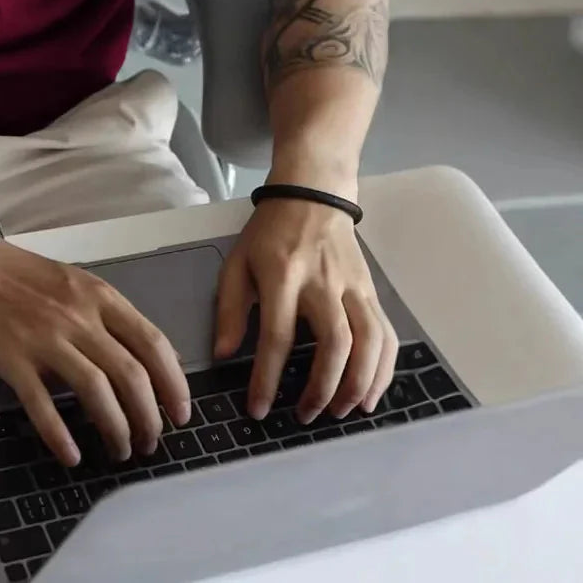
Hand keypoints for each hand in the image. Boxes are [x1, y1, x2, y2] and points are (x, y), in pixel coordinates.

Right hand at [0, 241, 190, 465]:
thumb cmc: (26, 277)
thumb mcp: (80, 284)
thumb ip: (114, 318)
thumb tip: (154, 359)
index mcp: (100, 297)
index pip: (152, 343)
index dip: (174, 384)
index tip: (181, 413)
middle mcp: (78, 317)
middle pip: (129, 374)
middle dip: (148, 417)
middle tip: (151, 441)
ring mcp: (45, 338)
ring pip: (94, 391)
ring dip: (115, 429)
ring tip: (120, 450)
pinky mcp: (13, 358)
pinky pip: (41, 404)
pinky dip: (59, 435)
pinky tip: (72, 455)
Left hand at [213, 199, 397, 423]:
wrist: (312, 196)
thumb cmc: (269, 233)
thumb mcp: (237, 262)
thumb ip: (230, 309)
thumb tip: (224, 355)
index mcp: (282, 276)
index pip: (277, 336)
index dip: (267, 378)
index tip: (259, 409)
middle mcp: (322, 283)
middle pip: (334, 343)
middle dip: (322, 388)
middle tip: (305, 416)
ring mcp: (353, 287)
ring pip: (369, 342)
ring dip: (358, 384)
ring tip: (340, 411)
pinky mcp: (371, 291)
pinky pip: (387, 335)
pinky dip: (384, 369)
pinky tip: (370, 394)